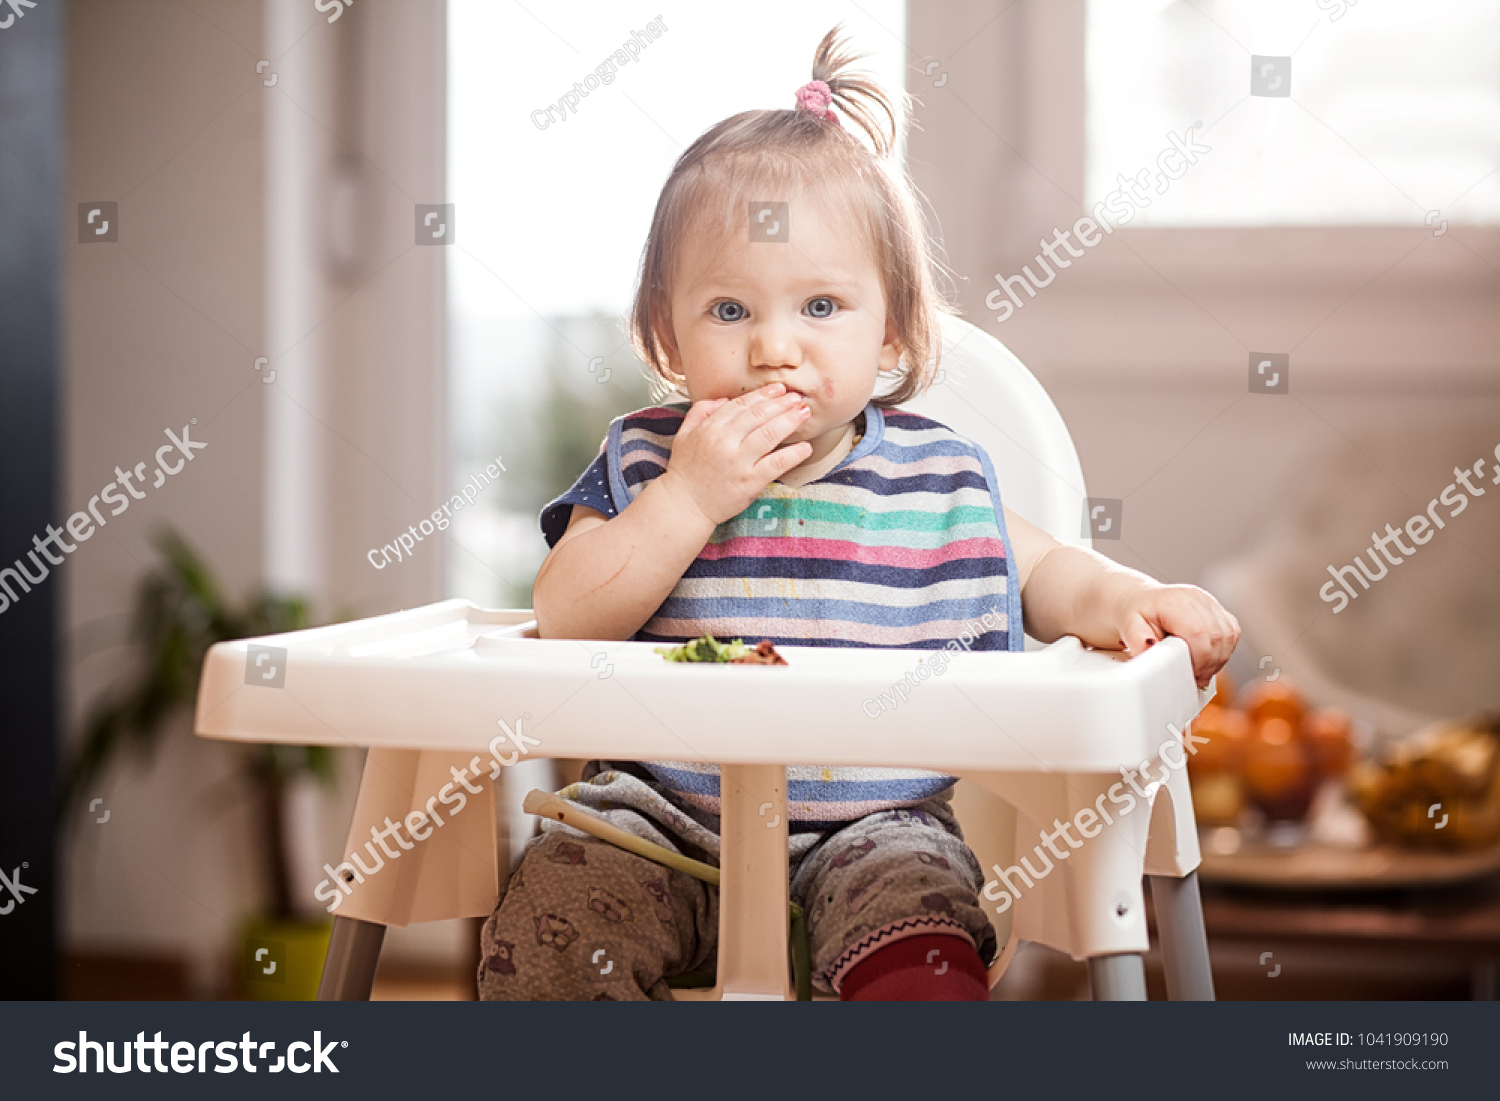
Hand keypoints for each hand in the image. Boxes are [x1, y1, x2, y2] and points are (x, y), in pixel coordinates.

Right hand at [659, 383, 812, 525]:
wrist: (684, 505)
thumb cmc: (685, 471)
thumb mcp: (684, 435)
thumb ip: (700, 412)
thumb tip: (723, 399)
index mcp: (710, 428)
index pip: (740, 405)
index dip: (762, 395)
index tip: (778, 389)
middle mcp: (725, 442)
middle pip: (758, 416)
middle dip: (781, 403)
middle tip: (797, 397)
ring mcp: (738, 462)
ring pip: (769, 434)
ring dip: (790, 421)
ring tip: (804, 413)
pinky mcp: (750, 482)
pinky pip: (776, 464)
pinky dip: (793, 454)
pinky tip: (805, 447)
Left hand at [1113, 583, 1239, 688]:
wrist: (1138, 600)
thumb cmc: (1135, 614)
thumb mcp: (1128, 626)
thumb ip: (1138, 640)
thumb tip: (1152, 650)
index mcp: (1174, 602)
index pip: (1199, 632)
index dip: (1200, 658)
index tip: (1190, 674)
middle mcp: (1195, 598)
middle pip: (1218, 636)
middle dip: (1210, 663)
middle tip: (1196, 677)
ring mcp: (1208, 601)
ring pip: (1229, 635)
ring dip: (1219, 658)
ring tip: (1200, 669)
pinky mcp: (1217, 609)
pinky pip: (1232, 632)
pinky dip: (1224, 650)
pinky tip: (1208, 658)